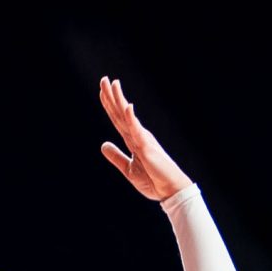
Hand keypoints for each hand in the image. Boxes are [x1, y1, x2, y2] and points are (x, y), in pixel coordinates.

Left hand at [98, 77, 194, 201]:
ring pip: (127, 116)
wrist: (169, 191)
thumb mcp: (128, 169)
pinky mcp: (147, 146)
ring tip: (113, 84)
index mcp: (133, 140)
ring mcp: (143, 139)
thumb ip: (116, 156)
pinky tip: (127, 106)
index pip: (118, 119)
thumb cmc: (153, 181)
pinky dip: (131, 118)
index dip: (109, 105)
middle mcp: (138, 135)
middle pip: (120, 113)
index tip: (102, 91)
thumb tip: (103, 144)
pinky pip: (137, 131)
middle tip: (104, 79)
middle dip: (111, 96)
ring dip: (119, 100)